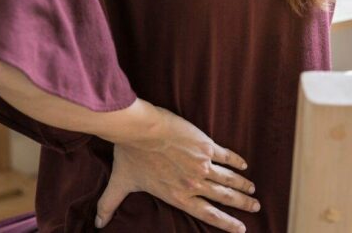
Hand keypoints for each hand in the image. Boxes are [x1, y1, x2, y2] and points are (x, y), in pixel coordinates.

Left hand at [96, 107, 258, 232]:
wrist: (140, 129)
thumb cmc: (129, 155)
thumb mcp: (120, 183)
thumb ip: (109, 204)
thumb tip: (96, 224)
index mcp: (178, 195)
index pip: (208, 214)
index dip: (226, 223)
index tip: (241, 229)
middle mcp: (194, 184)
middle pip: (224, 197)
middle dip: (242, 204)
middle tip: (255, 206)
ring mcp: (202, 164)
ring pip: (229, 179)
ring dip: (243, 185)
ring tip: (254, 190)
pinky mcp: (205, 145)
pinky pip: (226, 156)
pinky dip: (237, 161)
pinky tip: (244, 165)